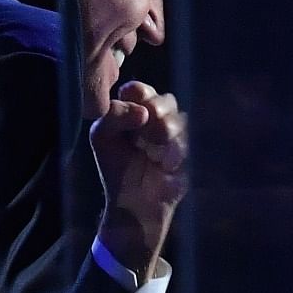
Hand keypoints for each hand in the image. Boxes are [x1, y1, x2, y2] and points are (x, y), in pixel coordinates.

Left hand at [90, 81, 188, 278]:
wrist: (134, 203)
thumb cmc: (116, 167)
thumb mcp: (102, 138)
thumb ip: (112, 117)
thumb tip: (141, 111)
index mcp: (134, 110)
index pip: (140, 89)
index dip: (139, 92)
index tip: (132, 100)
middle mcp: (157, 118)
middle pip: (165, 100)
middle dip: (156, 112)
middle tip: (143, 133)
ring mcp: (176, 134)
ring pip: (179, 120)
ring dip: (164, 134)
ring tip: (151, 155)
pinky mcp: (190, 152)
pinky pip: (188, 143)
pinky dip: (173, 154)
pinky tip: (164, 167)